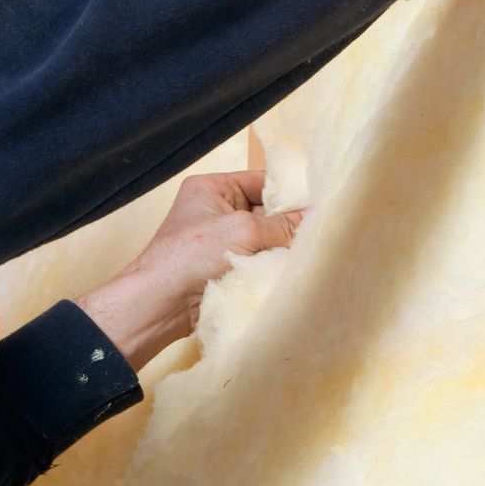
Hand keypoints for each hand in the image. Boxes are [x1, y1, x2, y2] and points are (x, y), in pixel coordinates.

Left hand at [76, 171, 300, 369]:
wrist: (161, 303)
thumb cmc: (193, 255)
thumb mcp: (243, 230)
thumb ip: (283, 224)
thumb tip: (317, 217)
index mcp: (212, 187)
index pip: (261, 182)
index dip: (289, 191)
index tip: (322, 200)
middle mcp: (216, 210)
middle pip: (266, 211)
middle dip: (290, 221)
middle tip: (323, 227)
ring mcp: (221, 241)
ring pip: (265, 238)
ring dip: (284, 246)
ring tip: (315, 247)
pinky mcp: (225, 267)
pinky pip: (258, 259)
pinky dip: (274, 264)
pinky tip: (296, 266)